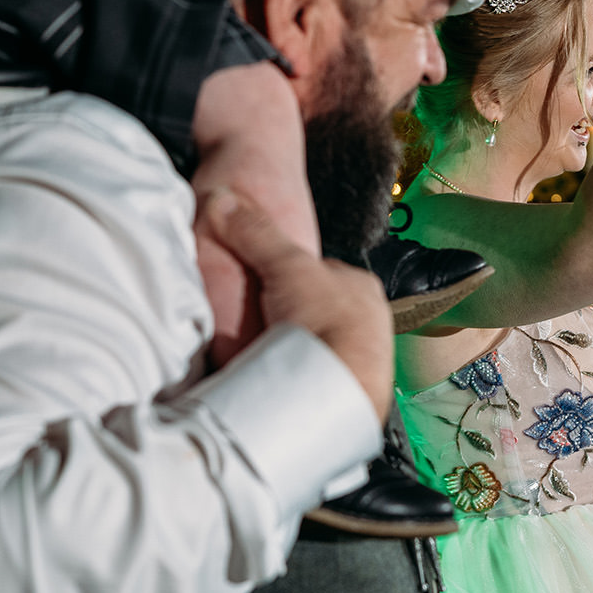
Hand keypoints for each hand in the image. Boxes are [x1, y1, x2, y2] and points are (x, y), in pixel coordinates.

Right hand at [201, 189, 392, 420]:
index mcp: (360, 286)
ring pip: (317, 345)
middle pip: (316, 311)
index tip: (262, 286)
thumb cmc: (326, 323)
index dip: (285, 276)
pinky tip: (277, 378)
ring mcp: (362, 358)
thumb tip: (223, 202)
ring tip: (264, 355)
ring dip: (293, 349)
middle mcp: (368, 321)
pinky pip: (315, 376)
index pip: (319, 273)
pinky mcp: (347, 389)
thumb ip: (256, 234)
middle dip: (289, 316)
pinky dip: (296, 376)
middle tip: (259, 326)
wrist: (341, 389)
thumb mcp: (286, 266)